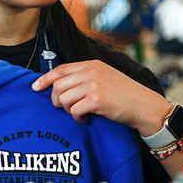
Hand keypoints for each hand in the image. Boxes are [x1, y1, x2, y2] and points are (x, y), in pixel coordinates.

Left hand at [31, 60, 169, 136]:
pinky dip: (77, 117)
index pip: (60, 69)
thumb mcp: (105, 78)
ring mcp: (94, 84)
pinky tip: (86, 118)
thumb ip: (85, 77)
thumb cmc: (125, 96)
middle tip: (66, 108)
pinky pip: (73, 110)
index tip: (35, 87)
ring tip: (79, 113)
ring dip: (67, 110)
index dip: (45, 78)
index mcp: (92, 64)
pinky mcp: (97, 99)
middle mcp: (92, 72)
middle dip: (56, 100)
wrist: (146, 107)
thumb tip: (58, 86)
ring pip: (63, 98)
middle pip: (58, 85)